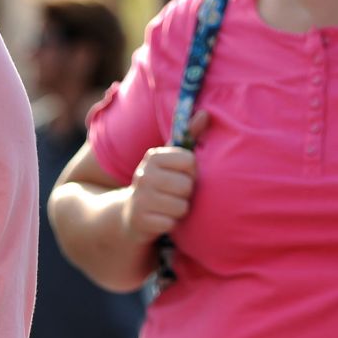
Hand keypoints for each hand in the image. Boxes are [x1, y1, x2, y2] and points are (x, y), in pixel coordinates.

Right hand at [121, 109, 209, 244]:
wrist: (131, 214)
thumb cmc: (160, 183)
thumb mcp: (171, 159)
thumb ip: (189, 135)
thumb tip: (206, 114)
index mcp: (153, 157)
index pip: (190, 161)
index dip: (192, 172)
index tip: (182, 175)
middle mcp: (143, 175)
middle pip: (186, 186)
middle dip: (186, 194)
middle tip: (174, 194)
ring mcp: (140, 198)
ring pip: (181, 207)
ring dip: (180, 210)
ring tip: (168, 206)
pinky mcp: (141, 221)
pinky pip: (171, 223)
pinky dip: (171, 224)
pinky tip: (161, 219)